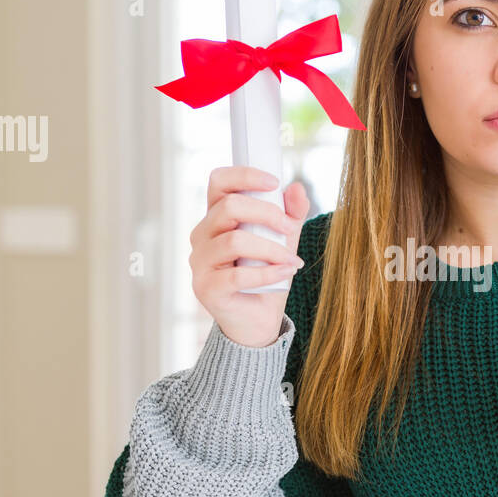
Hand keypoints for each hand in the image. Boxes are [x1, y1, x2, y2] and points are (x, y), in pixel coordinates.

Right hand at [189, 166, 310, 347]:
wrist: (257, 321)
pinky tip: (286, 272)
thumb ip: (290, 215)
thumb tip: (298, 189)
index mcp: (216, 217)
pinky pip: (237, 275)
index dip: (245, 175)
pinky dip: (268, 273)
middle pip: (229, 207)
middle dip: (267, 214)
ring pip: (234, 241)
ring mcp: (200, 262)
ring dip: (271, 248)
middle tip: (290, 228)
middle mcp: (202, 235)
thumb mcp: (283, 241)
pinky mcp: (206, 288)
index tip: (275, 182)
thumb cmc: (266, 276)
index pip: (219, 182)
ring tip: (292, 259)